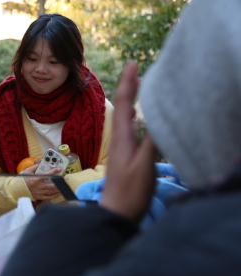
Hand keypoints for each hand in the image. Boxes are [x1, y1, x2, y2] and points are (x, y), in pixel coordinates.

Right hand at [23, 162, 61, 200]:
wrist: (17, 189)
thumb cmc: (23, 179)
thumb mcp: (27, 171)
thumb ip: (35, 166)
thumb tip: (39, 162)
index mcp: (37, 179)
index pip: (48, 174)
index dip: (55, 171)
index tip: (60, 169)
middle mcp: (40, 186)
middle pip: (53, 185)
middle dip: (59, 183)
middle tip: (64, 180)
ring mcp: (40, 192)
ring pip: (52, 191)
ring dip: (58, 188)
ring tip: (63, 186)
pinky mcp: (39, 197)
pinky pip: (49, 197)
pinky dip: (55, 196)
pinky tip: (58, 193)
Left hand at [101, 61, 156, 222]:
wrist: (116, 212)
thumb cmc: (131, 191)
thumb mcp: (144, 166)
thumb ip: (151, 143)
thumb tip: (158, 118)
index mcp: (122, 137)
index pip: (125, 104)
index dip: (129, 83)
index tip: (131, 63)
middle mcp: (118, 138)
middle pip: (123, 106)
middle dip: (128, 85)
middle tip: (133, 67)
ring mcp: (120, 146)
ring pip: (124, 115)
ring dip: (130, 97)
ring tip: (136, 83)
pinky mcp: (123, 154)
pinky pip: (127, 126)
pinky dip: (132, 113)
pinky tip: (135, 114)